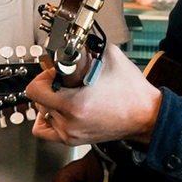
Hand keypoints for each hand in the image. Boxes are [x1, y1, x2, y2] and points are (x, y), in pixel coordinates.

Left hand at [27, 43, 160, 145]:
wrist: (147, 116)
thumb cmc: (131, 92)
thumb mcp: (109, 57)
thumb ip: (87, 47)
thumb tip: (73, 41)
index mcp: (73, 104)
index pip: (35, 90)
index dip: (44, 76)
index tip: (55, 73)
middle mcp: (69, 122)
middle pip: (38, 100)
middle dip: (50, 86)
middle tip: (65, 81)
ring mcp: (70, 133)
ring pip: (42, 113)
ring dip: (50, 101)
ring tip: (68, 94)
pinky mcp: (74, 140)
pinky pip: (46, 131)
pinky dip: (48, 118)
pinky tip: (59, 109)